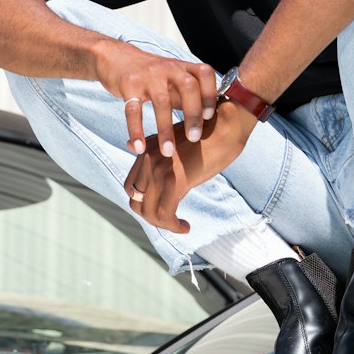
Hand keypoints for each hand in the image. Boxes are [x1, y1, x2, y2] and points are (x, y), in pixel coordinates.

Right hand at [94, 40, 218, 158]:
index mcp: (182, 67)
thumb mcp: (173, 78)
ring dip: (166, 129)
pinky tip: (139, 148)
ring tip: (168, 152)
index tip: (210, 117)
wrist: (115, 56)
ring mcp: (148, 75)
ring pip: (161, 102)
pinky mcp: (128, 84)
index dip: (210, 94)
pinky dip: (136, 130)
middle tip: (194, 138)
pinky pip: (133, 109)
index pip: (204, 73)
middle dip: (193, 114)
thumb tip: (209, 122)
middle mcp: (168, 68)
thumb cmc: (151, 75)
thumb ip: (188, 95)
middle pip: (188, 87)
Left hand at [123, 102, 257, 232]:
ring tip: (180, 226)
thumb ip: (153, 151)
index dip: (143, 204)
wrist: (225, 128)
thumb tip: (128, 146)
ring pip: (150, 212)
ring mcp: (159, 170)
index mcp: (145, 151)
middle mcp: (147, 160)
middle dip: (152, 217)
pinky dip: (174, 226)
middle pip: (136, 203)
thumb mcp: (173, 141)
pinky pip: (166, 214)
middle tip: (170, 222)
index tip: (161, 211)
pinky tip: (186, 226)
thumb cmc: (204, 134)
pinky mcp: (175, 180)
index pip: (130, 188)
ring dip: (164, 225)